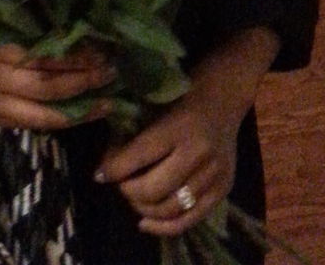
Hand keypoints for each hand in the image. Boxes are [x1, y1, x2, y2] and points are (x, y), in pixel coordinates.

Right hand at [0, 0, 115, 129]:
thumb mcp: (2, 8)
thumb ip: (34, 17)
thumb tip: (84, 18)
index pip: (42, 58)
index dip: (75, 58)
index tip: (102, 51)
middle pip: (44, 88)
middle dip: (82, 84)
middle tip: (111, 74)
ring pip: (40, 116)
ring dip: (78, 111)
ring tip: (107, 102)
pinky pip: (30, 125)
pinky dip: (60, 121)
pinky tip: (83, 113)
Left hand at [94, 95, 236, 234]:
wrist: (225, 97)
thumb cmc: (182, 97)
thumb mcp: (157, 105)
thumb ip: (135, 134)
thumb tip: (108, 164)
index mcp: (180, 126)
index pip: (141, 155)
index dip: (116, 169)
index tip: (99, 175)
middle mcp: (200, 154)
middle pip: (154, 189)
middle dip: (129, 191)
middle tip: (120, 184)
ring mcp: (214, 175)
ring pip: (170, 209)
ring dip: (143, 209)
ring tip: (133, 198)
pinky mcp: (223, 191)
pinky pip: (190, 219)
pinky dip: (164, 227)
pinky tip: (145, 222)